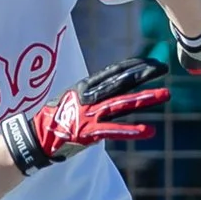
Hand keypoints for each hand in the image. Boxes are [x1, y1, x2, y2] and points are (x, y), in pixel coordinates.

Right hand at [0, 57, 172, 171]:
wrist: (35, 138)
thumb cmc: (52, 120)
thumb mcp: (71, 99)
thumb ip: (90, 95)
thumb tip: (107, 90)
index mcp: (85, 87)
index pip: (114, 71)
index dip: (135, 65)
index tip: (153, 61)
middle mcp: (89, 97)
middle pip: (121, 82)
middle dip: (144, 74)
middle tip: (164, 68)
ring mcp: (89, 114)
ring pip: (122, 103)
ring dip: (145, 99)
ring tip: (166, 94)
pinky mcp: (88, 132)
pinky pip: (113, 130)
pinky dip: (131, 131)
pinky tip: (149, 131)